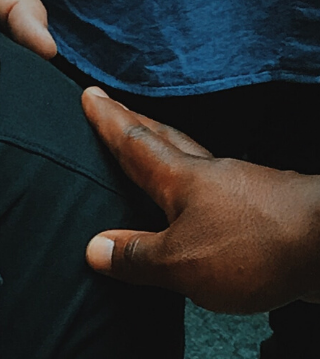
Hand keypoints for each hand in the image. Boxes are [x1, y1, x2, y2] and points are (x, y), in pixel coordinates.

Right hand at [83, 87, 319, 313]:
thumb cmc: (254, 248)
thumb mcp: (179, 262)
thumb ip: (136, 256)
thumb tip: (96, 248)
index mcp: (184, 181)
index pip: (137, 144)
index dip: (111, 122)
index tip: (91, 97)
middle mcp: (213, 176)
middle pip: (168, 143)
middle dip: (138, 126)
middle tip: (116, 110)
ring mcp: (244, 191)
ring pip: (196, 166)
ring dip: (170, 157)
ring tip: (151, 158)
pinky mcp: (267, 213)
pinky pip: (219, 197)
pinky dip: (198, 195)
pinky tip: (197, 209)